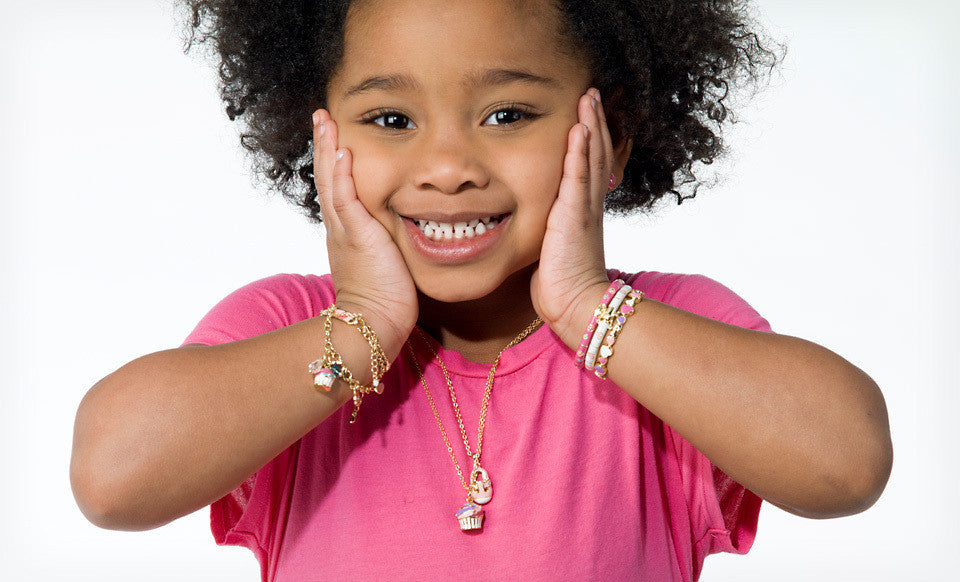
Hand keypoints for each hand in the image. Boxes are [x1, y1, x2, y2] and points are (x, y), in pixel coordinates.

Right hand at [312, 110, 418, 352]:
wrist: (371, 325)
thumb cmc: (381, 304)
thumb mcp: (381, 266)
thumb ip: (384, 247)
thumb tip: (396, 238)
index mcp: (346, 234)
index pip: (338, 189)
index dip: (333, 163)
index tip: (333, 136)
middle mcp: (340, 229)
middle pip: (328, 178)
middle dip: (324, 145)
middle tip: (322, 115)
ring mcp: (346, 231)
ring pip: (332, 182)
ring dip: (328, 148)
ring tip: (325, 120)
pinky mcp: (358, 237)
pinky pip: (346, 199)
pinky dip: (341, 174)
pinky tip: (341, 151)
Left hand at [530, 89, 615, 345]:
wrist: (577, 305)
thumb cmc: (564, 286)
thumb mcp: (555, 251)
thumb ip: (551, 233)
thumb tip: (540, 230)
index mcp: (583, 213)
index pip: (589, 167)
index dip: (590, 140)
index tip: (587, 114)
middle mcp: (588, 206)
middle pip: (595, 154)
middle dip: (594, 123)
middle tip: (593, 94)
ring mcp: (584, 209)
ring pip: (591, 158)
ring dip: (591, 127)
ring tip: (589, 98)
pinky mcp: (574, 217)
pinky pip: (577, 178)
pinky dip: (579, 153)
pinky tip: (579, 130)